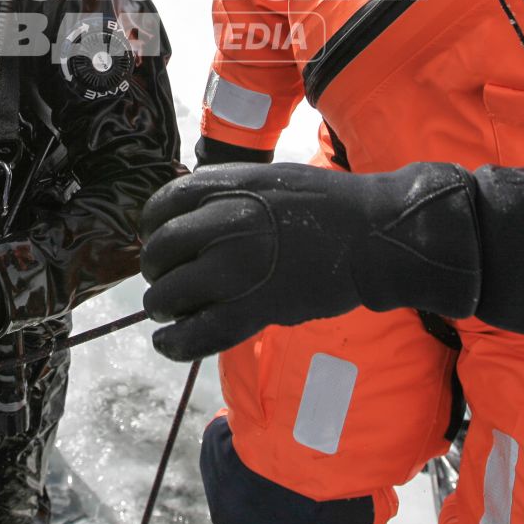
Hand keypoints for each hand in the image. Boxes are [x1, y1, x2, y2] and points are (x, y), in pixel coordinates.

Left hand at [138, 161, 480, 360]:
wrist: (372, 234)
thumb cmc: (325, 204)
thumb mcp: (265, 179)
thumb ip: (223, 196)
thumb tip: (185, 221)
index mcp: (225, 185)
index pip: (161, 206)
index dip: (152, 227)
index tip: (159, 241)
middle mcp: (222, 222)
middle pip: (159, 252)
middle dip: (156, 269)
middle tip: (165, 280)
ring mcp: (235, 267)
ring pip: (169, 294)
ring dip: (163, 306)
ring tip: (170, 311)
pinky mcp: (253, 308)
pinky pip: (197, 333)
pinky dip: (174, 343)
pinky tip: (167, 343)